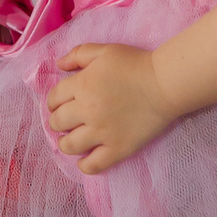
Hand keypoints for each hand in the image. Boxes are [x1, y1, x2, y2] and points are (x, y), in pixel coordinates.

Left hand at [46, 43, 178, 174]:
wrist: (164, 84)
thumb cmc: (134, 64)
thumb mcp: (104, 51)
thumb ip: (78, 54)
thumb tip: (58, 64)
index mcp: (82, 85)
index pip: (53, 99)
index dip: (53, 102)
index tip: (59, 104)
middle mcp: (87, 111)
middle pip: (58, 122)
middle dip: (57, 121)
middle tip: (65, 121)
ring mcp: (102, 132)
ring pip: (69, 146)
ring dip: (65, 143)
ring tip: (71, 139)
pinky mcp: (117, 149)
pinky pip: (93, 165)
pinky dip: (84, 165)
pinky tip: (84, 158)